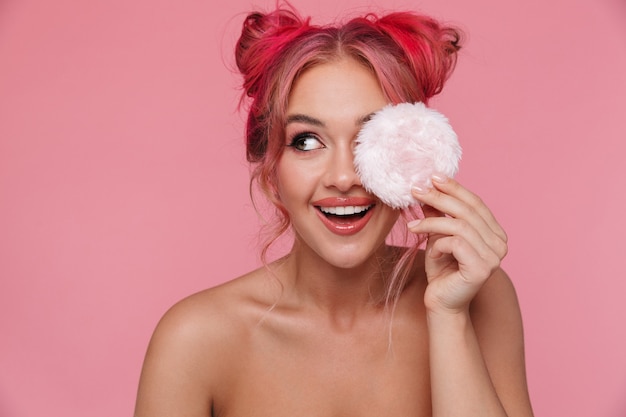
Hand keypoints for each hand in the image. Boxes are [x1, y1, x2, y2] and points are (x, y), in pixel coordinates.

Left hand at [407, 175, 507, 313]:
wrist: (441, 304)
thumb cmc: (442, 271)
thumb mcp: (438, 236)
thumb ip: (439, 214)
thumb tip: (428, 188)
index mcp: (495, 233)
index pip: (476, 203)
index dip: (455, 188)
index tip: (433, 177)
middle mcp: (500, 244)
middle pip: (468, 211)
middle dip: (440, 198)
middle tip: (416, 191)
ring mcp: (494, 257)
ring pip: (459, 225)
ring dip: (432, 222)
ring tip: (413, 226)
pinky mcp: (482, 268)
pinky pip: (456, 243)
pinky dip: (438, 243)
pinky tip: (430, 251)